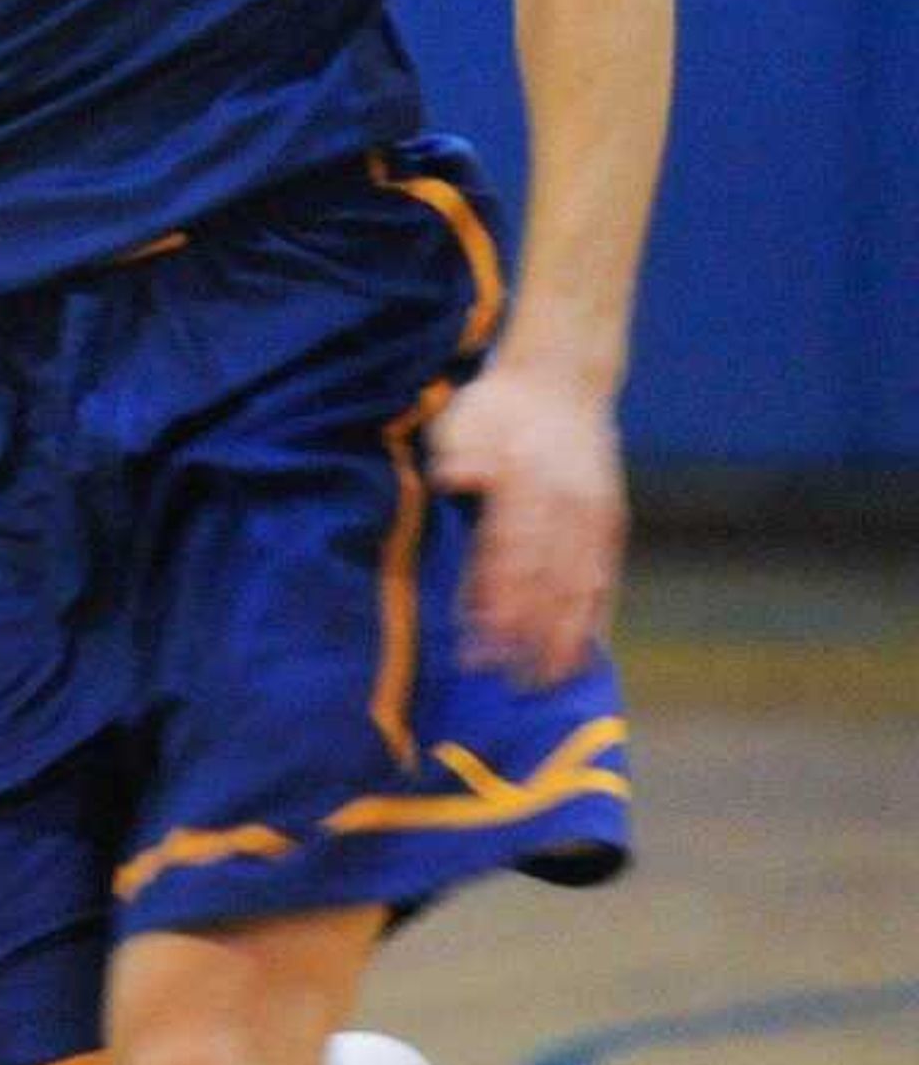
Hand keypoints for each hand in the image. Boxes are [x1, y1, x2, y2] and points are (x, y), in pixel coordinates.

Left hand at [428, 349, 626, 687]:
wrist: (560, 380)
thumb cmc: (494, 406)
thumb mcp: (464, 415)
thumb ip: (461, 451)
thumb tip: (455, 478)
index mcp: (526, 483)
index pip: (509, 554)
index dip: (494, 603)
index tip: (475, 645)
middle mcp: (566, 506)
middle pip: (545, 582)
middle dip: (524, 636)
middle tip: (502, 683)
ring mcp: (594, 517)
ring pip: (579, 588)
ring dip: (561, 639)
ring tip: (543, 684)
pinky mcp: (610, 525)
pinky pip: (605, 579)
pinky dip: (596, 619)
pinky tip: (586, 655)